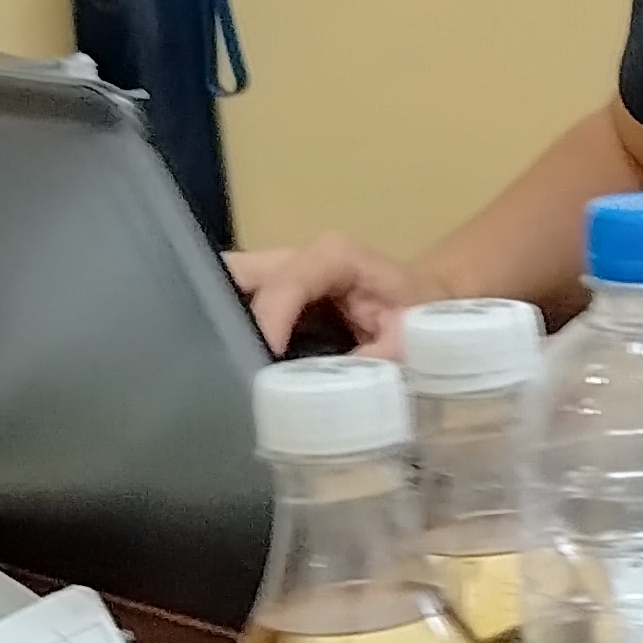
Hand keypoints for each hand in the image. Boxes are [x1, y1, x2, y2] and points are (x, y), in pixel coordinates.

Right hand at [226, 235, 437, 354]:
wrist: (425, 300)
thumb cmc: (420, 310)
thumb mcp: (415, 333)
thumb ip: (386, 354)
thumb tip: (346, 385)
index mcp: (334, 257)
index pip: (285, 284)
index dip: (267, 320)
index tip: (260, 361)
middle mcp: (298, 259)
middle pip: (236, 273)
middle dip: (218, 312)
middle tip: (222, 362)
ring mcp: (278, 275)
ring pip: (227, 287)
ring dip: (218, 325)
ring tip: (221, 368)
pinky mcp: (270, 298)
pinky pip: (235, 308)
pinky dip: (228, 334)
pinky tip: (230, 366)